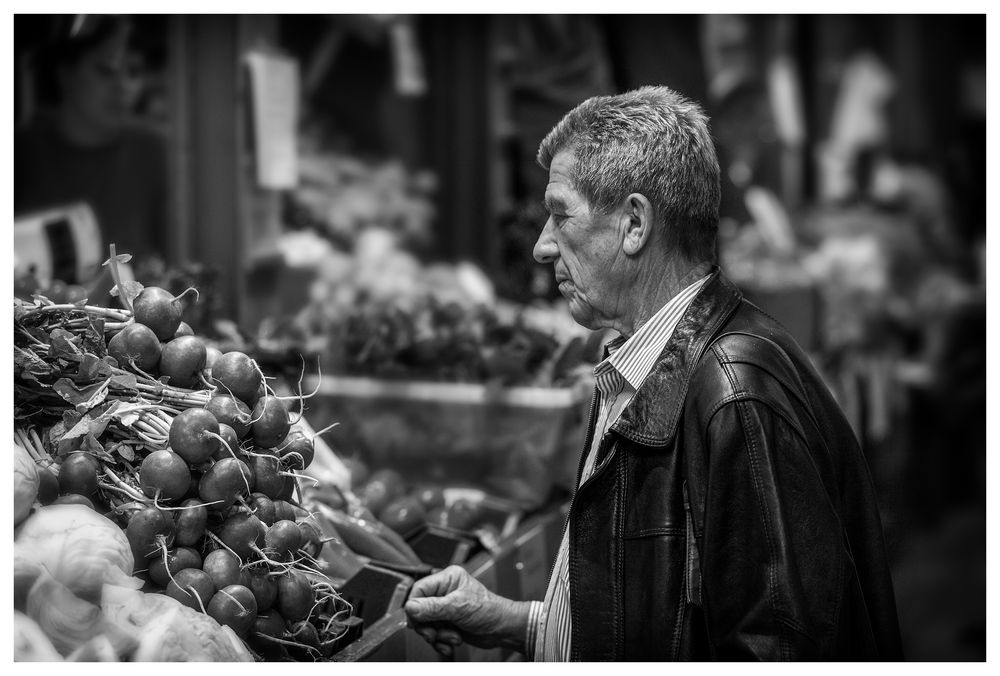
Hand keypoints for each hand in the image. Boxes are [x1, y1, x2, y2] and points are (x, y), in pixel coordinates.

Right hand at [404, 565, 530, 656]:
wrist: (502, 629)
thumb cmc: (489, 610)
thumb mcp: (458, 607)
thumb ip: (433, 607)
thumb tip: (410, 608)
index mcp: (447, 578)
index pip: (419, 589)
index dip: (414, 606)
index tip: (415, 620)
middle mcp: (445, 591)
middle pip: (419, 609)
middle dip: (427, 625)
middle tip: (433, 633)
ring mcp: (445, 608)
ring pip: (426, 624)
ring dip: (437, 635)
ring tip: (451, 636)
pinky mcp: (448, 623)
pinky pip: (434, 633)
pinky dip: (440, 641)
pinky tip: (451, 642)